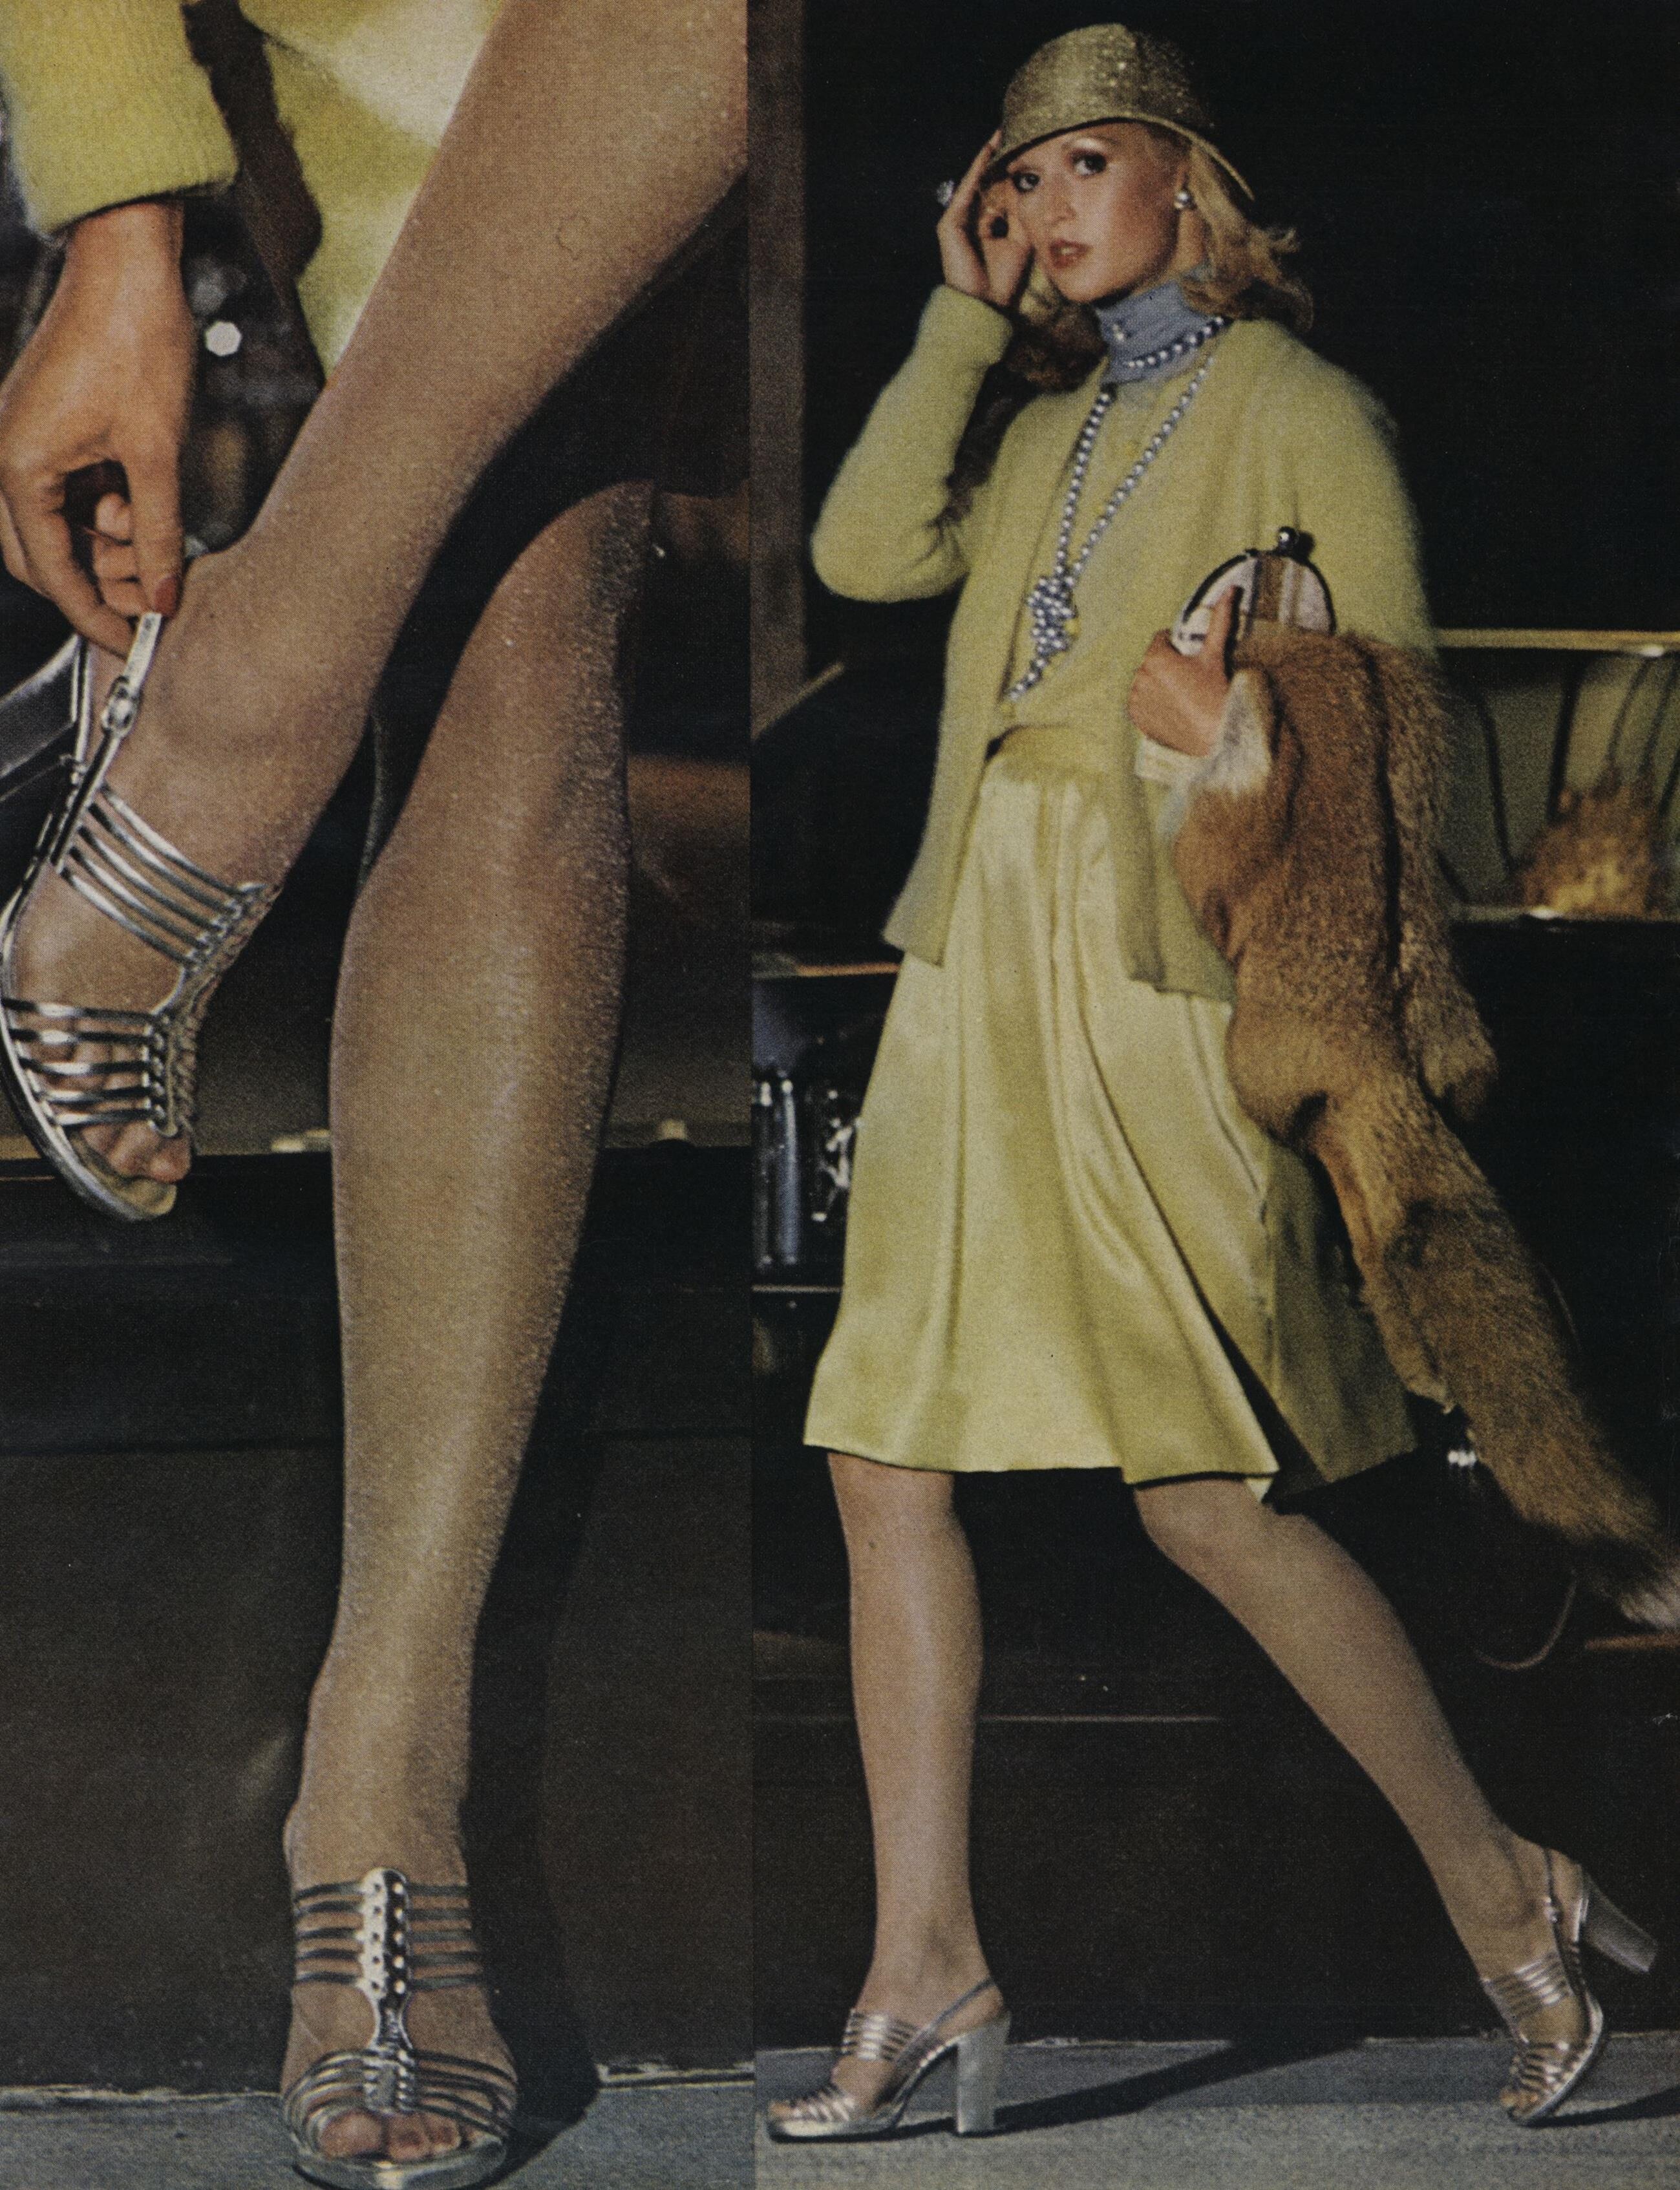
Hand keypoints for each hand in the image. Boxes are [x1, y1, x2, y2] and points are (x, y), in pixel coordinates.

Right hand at [0, 199, 195, 652]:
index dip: (92, 613)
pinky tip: (140, 503)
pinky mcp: (47, 428)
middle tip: (147, 592)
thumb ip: (158, 533)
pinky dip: (102, 511)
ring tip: (150, 531)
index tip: (129, 641)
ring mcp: (24, 440)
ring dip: (101, 543)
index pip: (50, 570)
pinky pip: (66, 492)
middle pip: (39, 555)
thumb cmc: (135, 342)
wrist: (127, 265)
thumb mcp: (158, 455)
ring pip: (54, 526)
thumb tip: (162, 595)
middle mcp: (7, 456)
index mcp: (20, 467)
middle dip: (93, 580)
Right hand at [937, 133, 1031, 310]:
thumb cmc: (1003, 281)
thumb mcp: (1021, 239)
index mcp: (987, 226)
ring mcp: (958, 221)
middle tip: (1015, 128)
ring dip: (989, 156)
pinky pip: (967, 190)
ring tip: (1003, 131)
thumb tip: (1029, 182)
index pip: (998, 191)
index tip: (1026, 147)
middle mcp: (971, 220)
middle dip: (1000, 157)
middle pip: (987, 182)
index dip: (1010, 170)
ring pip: (976, 181)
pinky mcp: (949, 224)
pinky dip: (977, 170)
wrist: (985, 306)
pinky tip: (990, 149)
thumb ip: (1022, 212)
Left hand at [1129, 587, 1237, 756]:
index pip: (1160, 640)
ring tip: (1182, 696)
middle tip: (1190, 681)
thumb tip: (1231, 588)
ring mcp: (1136, 699)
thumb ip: (1219, 619)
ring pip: (1146, 681)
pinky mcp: (1136, 718)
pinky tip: (1171, 708)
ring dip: (1158, 684)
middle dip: (1167, 666)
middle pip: (1152, 661)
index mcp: (1155, 657)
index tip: (1190, 659)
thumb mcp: (1216, 654)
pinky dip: (1152, 703)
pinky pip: (1141, 702)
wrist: (1215, 736)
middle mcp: (1139, 677)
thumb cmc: (1216, 693)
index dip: (1176, 647)